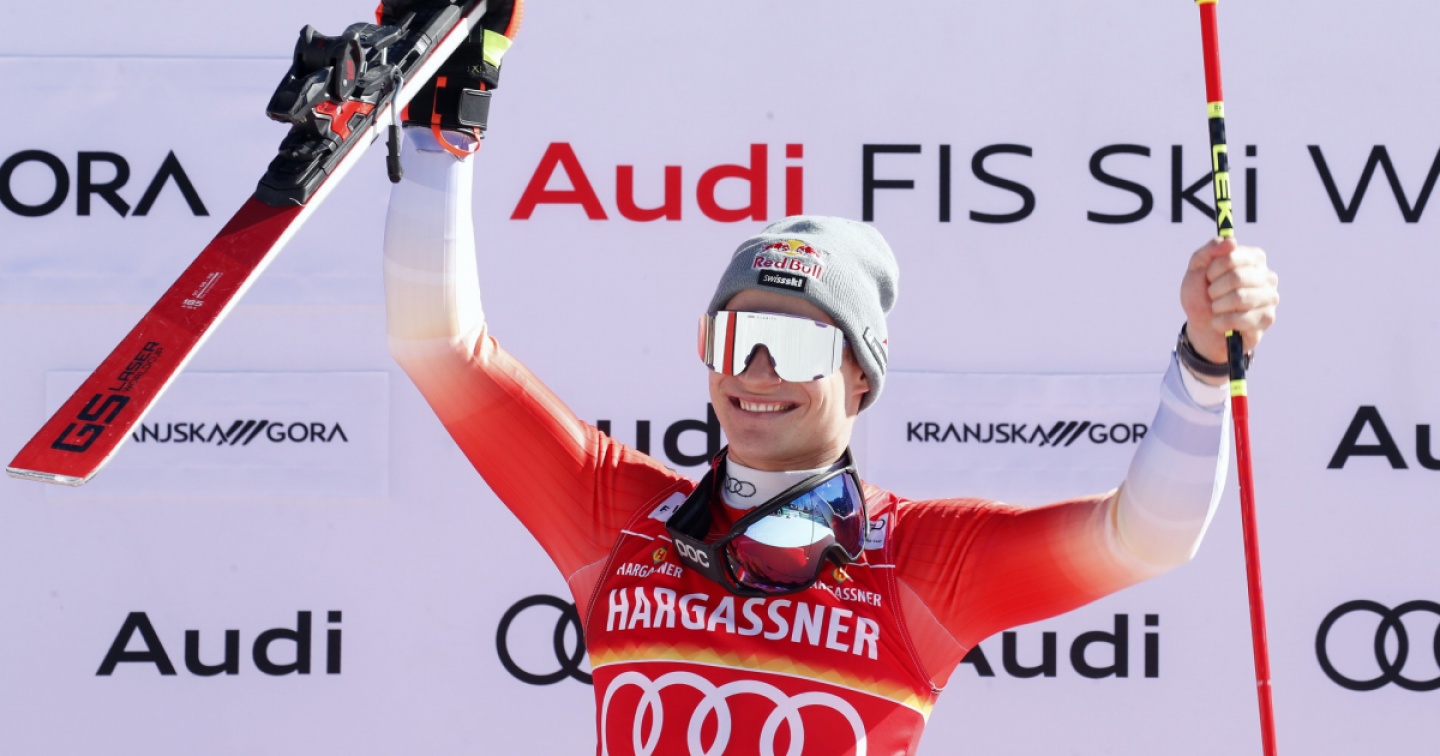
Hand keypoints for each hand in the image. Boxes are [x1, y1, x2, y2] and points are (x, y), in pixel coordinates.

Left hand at [1180, 237, 1278, 367]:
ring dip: (1217, 306)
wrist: (1201, 327)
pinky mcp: (1267, 318)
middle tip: (1211, 296)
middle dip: (1214, 290)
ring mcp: (1270, 297)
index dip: (1212, 269)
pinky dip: (1221, 322)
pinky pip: (1240, 319)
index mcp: (1253, 258)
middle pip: (1236, 277)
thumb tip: (1230, 241)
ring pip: (1240, 298)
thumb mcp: (1196, 270)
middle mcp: (1267, 276)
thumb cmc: (1202, 295)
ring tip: (1216, 309)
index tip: (1208, 277)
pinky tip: (1220, 322)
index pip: (1231, 256)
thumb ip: (1209, 251)